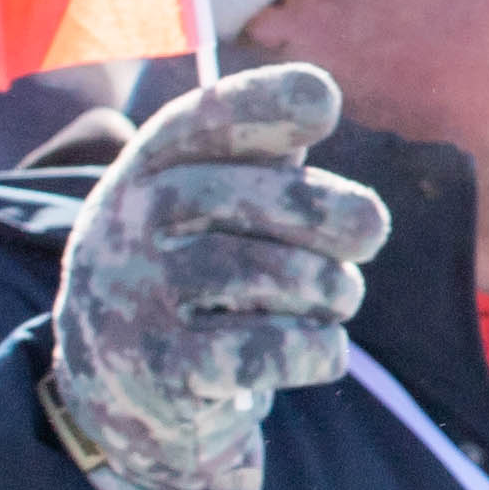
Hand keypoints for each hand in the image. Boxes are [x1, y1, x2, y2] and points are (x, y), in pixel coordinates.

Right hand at [41, 67, 387, 489]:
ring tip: (338, 295)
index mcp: (144, 174)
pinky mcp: (165, 374)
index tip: (326, 104)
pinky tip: (321, 347)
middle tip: (370, 231)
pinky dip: (318, 347)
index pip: (198, 122)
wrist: (118, 392)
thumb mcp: (206, 208)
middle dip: (327, 210)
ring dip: (330, 286)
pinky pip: (270, 350)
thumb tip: (318, 97)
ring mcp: (137, 302)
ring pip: (266, 275)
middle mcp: (128, 228)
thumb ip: (259, 159)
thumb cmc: (193, 275)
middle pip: (241, 197)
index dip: (263, 105)